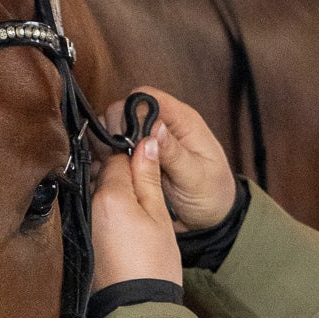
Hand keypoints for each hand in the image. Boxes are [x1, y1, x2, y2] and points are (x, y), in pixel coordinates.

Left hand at [91, 138, 183, 290]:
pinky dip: (108, 215)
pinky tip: (125, 229)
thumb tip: (146, 143)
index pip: (118, 159)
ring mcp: (82, 223)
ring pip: (99, 196)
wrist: (137, 308)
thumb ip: (149, 177)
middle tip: (147, 193)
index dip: (136, 159)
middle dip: (124, 178)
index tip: (149, 166)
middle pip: (104, 176)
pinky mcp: (83, 240)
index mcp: (109, 196)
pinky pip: (95, 215)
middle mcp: (88, 205)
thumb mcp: (159, 216)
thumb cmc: (153, 265)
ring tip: (138, 214)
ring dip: (116, 197)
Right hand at [106, 89, 236, 231]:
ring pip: (111, 129)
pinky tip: (113, 175)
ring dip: (108, 147)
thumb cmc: (213, 194)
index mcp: (181, 121)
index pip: (145, 98)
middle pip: (122, 110)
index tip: (130, 141)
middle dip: (115, 132)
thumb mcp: (197, 177)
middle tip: (124, 159)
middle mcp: (160, 126)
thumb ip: (175, 153)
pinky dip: (105, 160)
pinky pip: (110, 151)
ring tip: (119, 169)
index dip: (130, 114)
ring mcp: (146, 142)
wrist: (211, 219)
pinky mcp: (136, 158)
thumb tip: (156, 128)